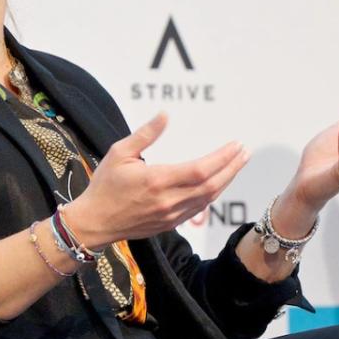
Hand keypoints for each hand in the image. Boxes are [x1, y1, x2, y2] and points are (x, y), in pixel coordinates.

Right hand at [63, 112, 250, 249]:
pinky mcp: (169, 224)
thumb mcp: (119, 153)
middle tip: (245, 153)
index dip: (222, 158)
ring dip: (226, 181)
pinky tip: (217, 184)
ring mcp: (170, 215)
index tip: (235, 145)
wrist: (94, 222)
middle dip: (232, 168)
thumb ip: (145, 134)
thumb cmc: (104, 186)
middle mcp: (168, 200)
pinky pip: (198, 209)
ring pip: (208, 199)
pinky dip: (212, 196)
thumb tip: (165, 115)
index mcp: (157, 180)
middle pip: (212, 185)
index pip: (201, 169)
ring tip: (236, 166)